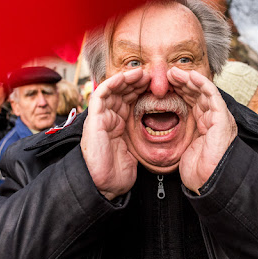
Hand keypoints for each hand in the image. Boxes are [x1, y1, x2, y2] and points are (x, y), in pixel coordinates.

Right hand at [81, 68, 149, 199]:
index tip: (159, 85)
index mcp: (119, 123)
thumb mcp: (137, 149)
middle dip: (137, 81)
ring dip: (127, 79)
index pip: (131, 100)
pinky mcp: (95, 118)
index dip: (143, 90)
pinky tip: (125, 77)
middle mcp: (109, 117)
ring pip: (113, 89)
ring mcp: (101, 117)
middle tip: (153, 75)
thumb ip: (143, 136)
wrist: (104, 185)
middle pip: (123, 92)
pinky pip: (101, 94)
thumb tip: (162, 129)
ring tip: (142, 73)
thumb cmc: (119, 172)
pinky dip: (113, 83)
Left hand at [167, 67, 237, 193]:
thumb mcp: (184, 147)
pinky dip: (201, 83)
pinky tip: (190, 76)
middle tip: (166, 74)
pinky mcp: (222, 117)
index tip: (163, 85)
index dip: (179, 91)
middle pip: (197, 94)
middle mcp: (214, 118)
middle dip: (182, 82)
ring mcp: (219, 117)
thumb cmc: (197, 170)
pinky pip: (212, 94)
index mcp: (205, 125)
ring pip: (204, 91)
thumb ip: (179, 133)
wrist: (210, 182)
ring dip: (189, 79)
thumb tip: (162, 127)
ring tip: (173, 72)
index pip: (192, 102)